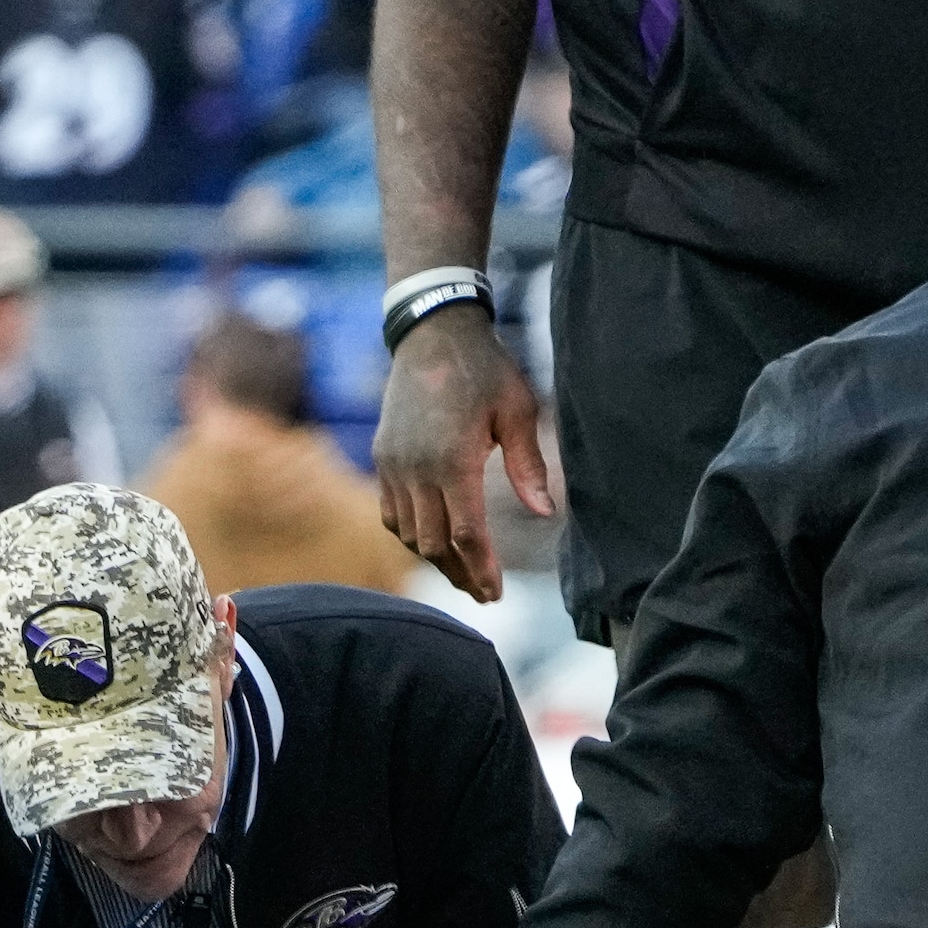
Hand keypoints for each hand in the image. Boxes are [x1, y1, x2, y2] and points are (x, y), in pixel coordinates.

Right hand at [372, 301, 556, 601]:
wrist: (432, 333)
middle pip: (433, 544)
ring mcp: (393, 464)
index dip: (481, 569)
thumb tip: (545, 513)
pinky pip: (391, 513)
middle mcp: (416, 468)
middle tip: (484, 594)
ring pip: (408, 533)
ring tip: (463, 574)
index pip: (465, 533)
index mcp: (453, 459)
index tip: (495, 593)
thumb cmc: (485, 369)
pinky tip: (433, 542)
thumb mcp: (518, 410)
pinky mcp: (382, 457)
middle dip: (459, 574)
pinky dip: (411, 534)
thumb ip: (528, 466)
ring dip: (435, 558)